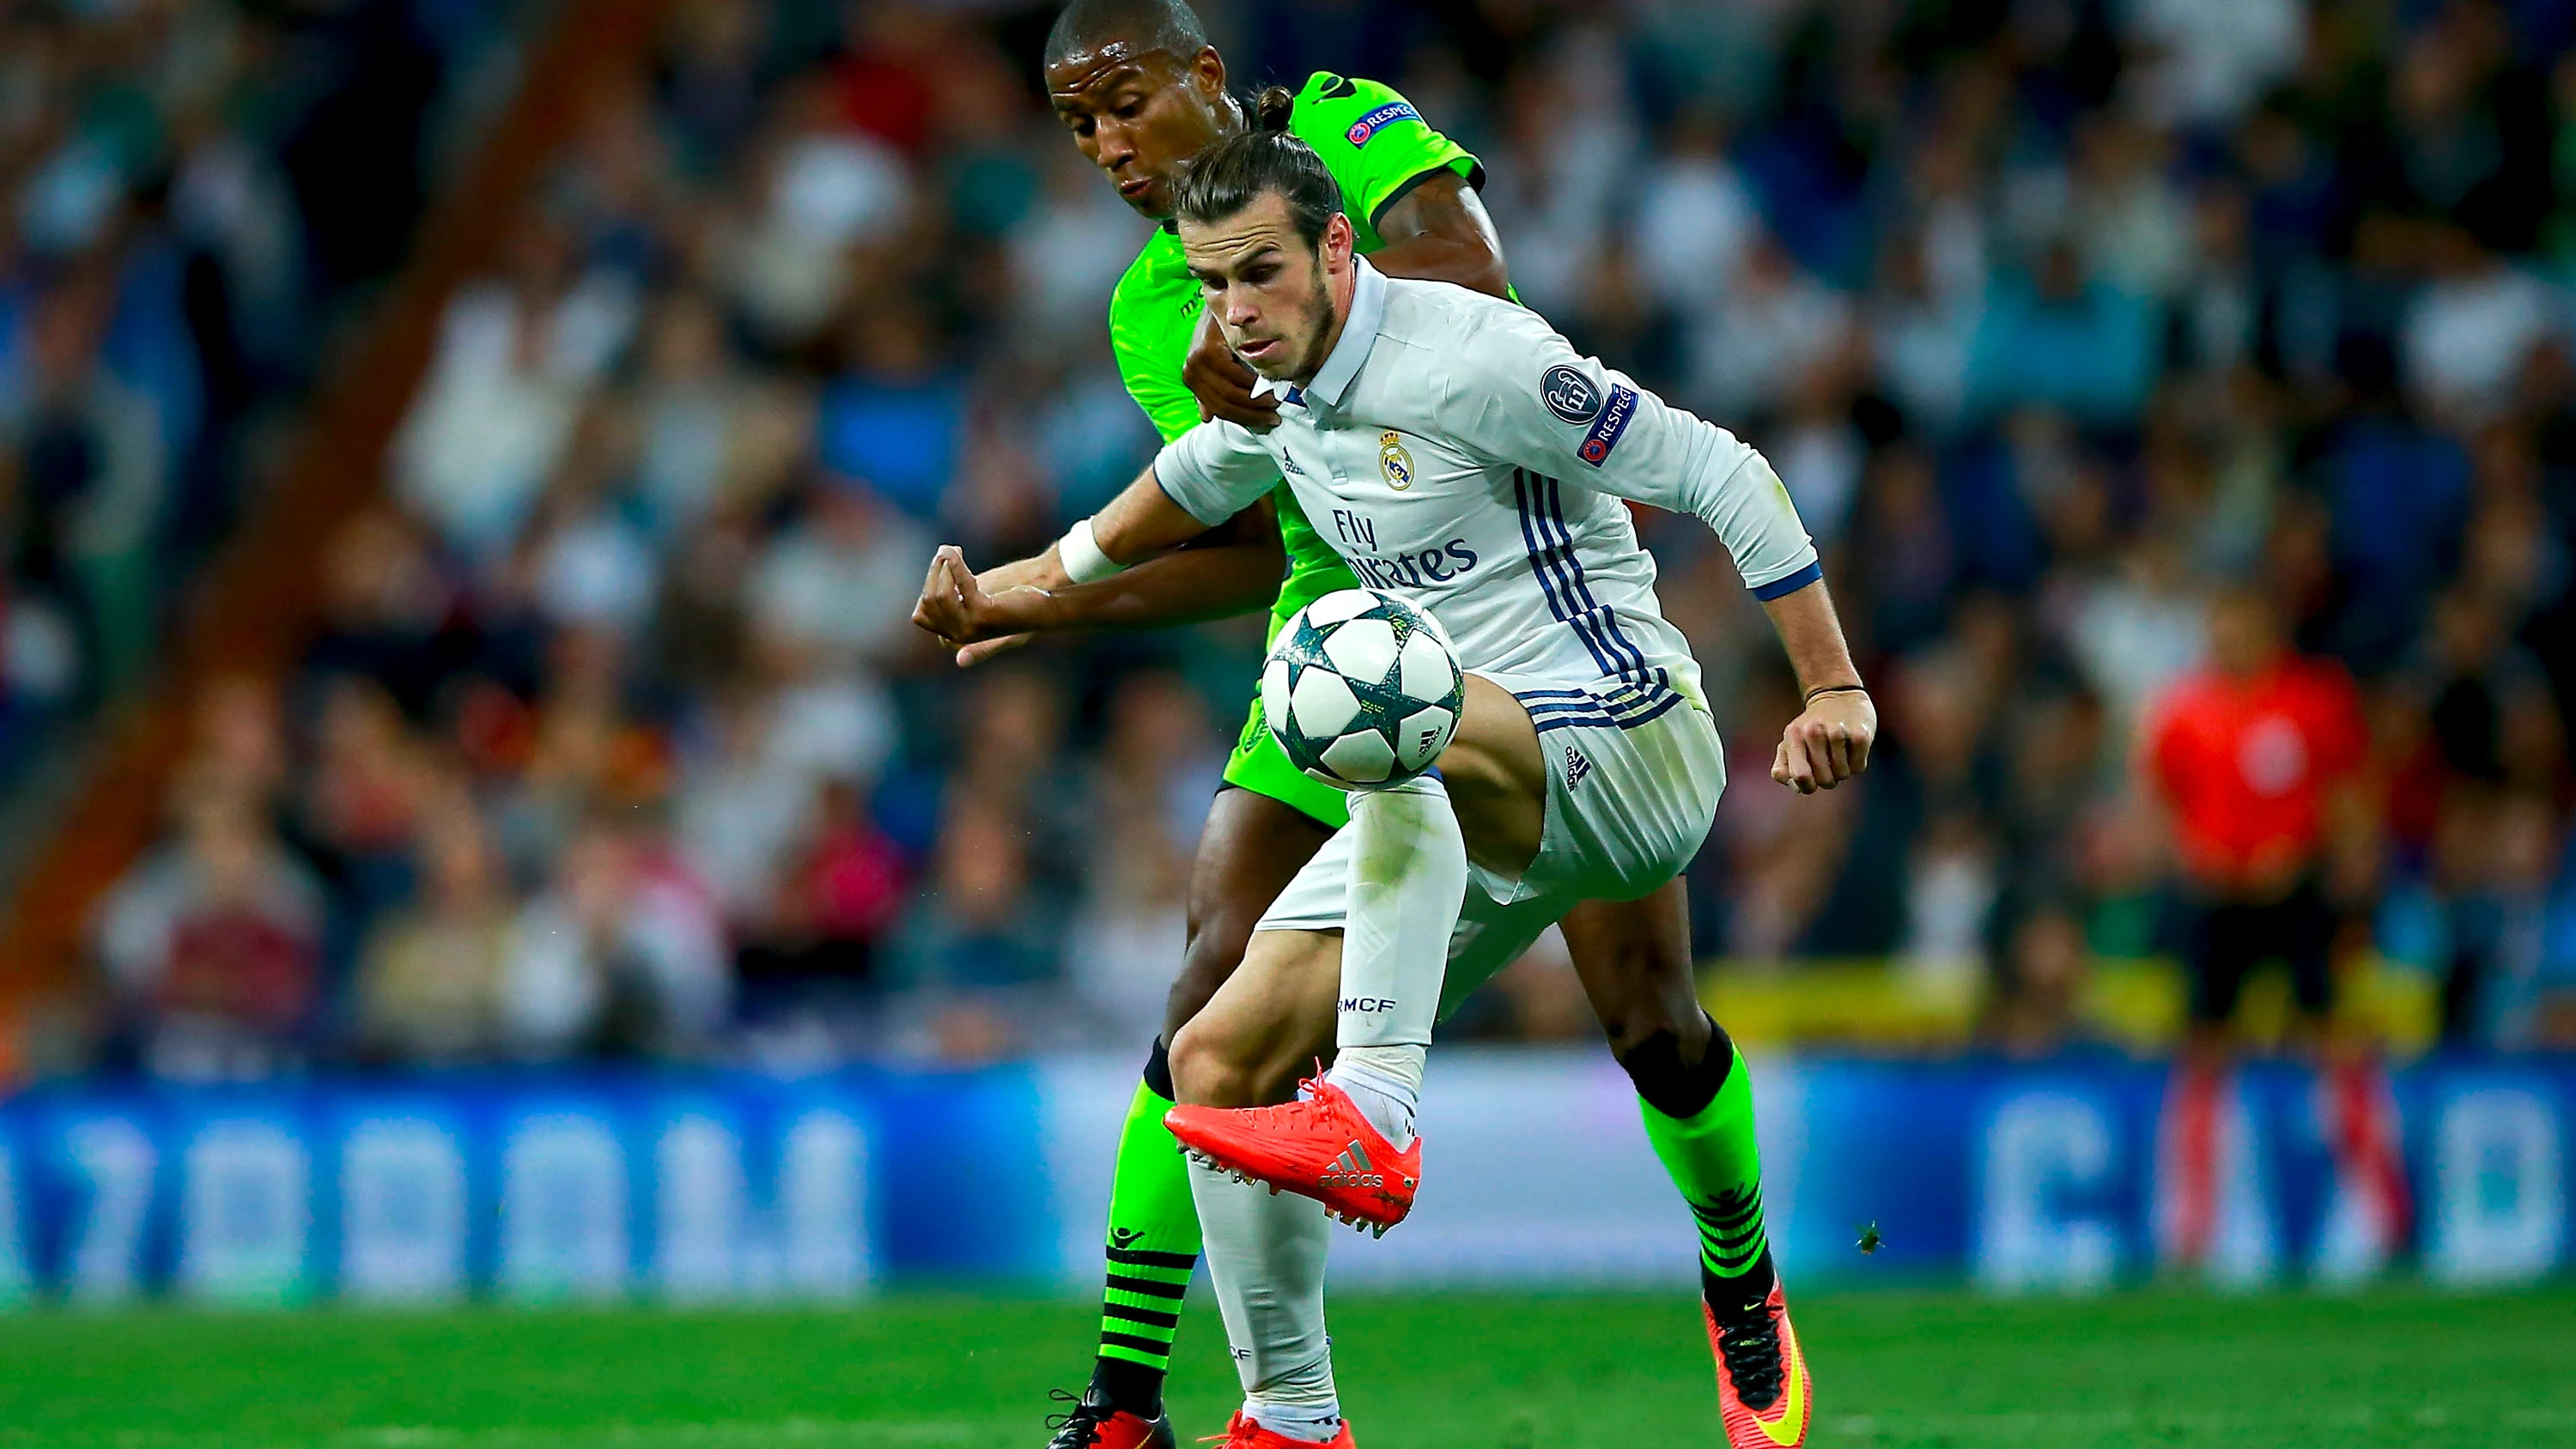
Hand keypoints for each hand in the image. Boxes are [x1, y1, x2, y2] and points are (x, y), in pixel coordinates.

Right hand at [910, 546, 1053, 666]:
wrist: (1044, 606)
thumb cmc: (1013, 602)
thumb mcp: (977, 603)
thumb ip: (953, 602)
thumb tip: (920, 604)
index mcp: (956, 634)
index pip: (921, 616)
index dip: (926, 588)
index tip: (940, 566)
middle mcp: (959, 636)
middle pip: (928, 603)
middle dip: (933, 573)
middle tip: (946, 552)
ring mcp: (970, 627)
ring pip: (939, 596)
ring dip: (942, 567)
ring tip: (952, 550)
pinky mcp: (983, 613)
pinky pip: (959, 585)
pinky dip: (955, 565)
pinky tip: (956, 551)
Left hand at [1184, 310, 1278, 430]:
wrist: (1222, 300)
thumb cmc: (1222, 332)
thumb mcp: (1217, 364)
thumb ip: (1213, 389)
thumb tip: (1207, 417)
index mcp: (1192, 379)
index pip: (1219, 410)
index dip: (1244, 419)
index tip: (1267, 422)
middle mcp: (1191, 372)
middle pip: (1224, 405)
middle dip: (1253, 414)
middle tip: (1275, 414)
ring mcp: (1197, 361)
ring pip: (1230, 394)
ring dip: (1255, 401)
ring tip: (1275, 400)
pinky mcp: (1207, 351)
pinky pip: (1233, 375)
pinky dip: (1251, 382)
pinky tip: (1266, 382)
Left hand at [1772, 689, 1875, 794]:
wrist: (1838, 696)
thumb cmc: (1811, 728)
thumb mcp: (1790, 742)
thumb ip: (1783, 768)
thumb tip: (1796, 787)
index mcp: (1794, 735)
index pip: (1800, 776)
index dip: (1806, 787)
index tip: (1811, 780)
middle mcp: (1814, 731)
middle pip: (1824, 780)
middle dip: (1827, 780)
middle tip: (1828, 765)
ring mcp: (1838, 731)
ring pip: (1842, 775)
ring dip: (1842, 771)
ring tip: (1839, 753)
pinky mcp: (1861, 733)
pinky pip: (1859, 767)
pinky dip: (1856, 764)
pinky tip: (1851, 749)